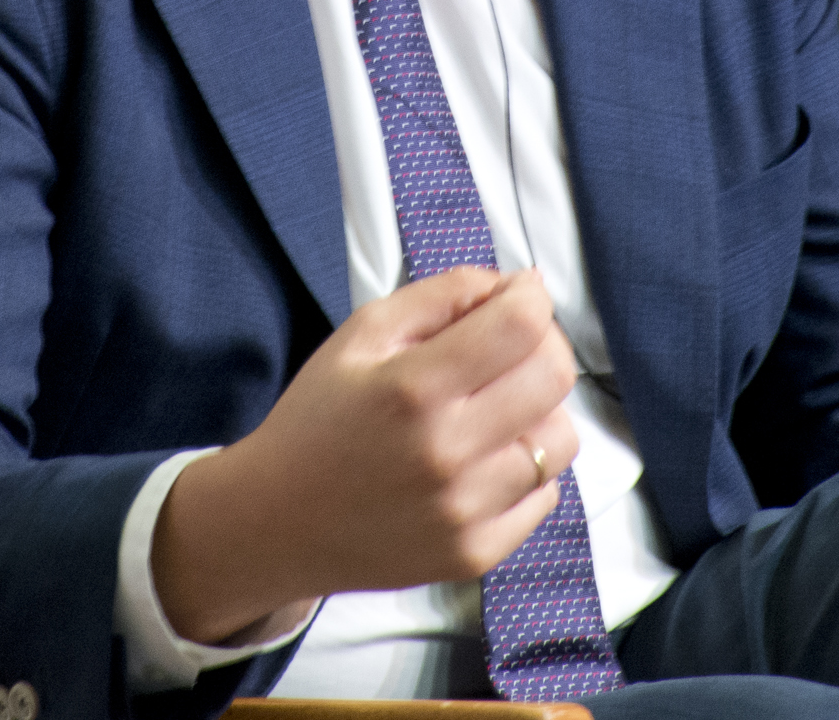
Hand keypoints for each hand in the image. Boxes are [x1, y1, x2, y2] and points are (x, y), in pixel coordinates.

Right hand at [151, 266, 578, 645]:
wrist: (278, 522)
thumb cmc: (318, 418)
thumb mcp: (360, 335)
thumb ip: (439, 296)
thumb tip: (509, 285)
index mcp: (414, 387)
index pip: (521, 325)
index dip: (529, 296)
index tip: (517, 294)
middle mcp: (447, 452)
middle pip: (555, 376)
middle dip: (543, 344)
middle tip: (510, 346)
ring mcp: (466, 511)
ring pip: (560, 439)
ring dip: (540, 411)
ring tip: (497, 409)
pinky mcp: (475, 553)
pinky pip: (544, 496)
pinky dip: (526, 469)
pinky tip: (484, 460)